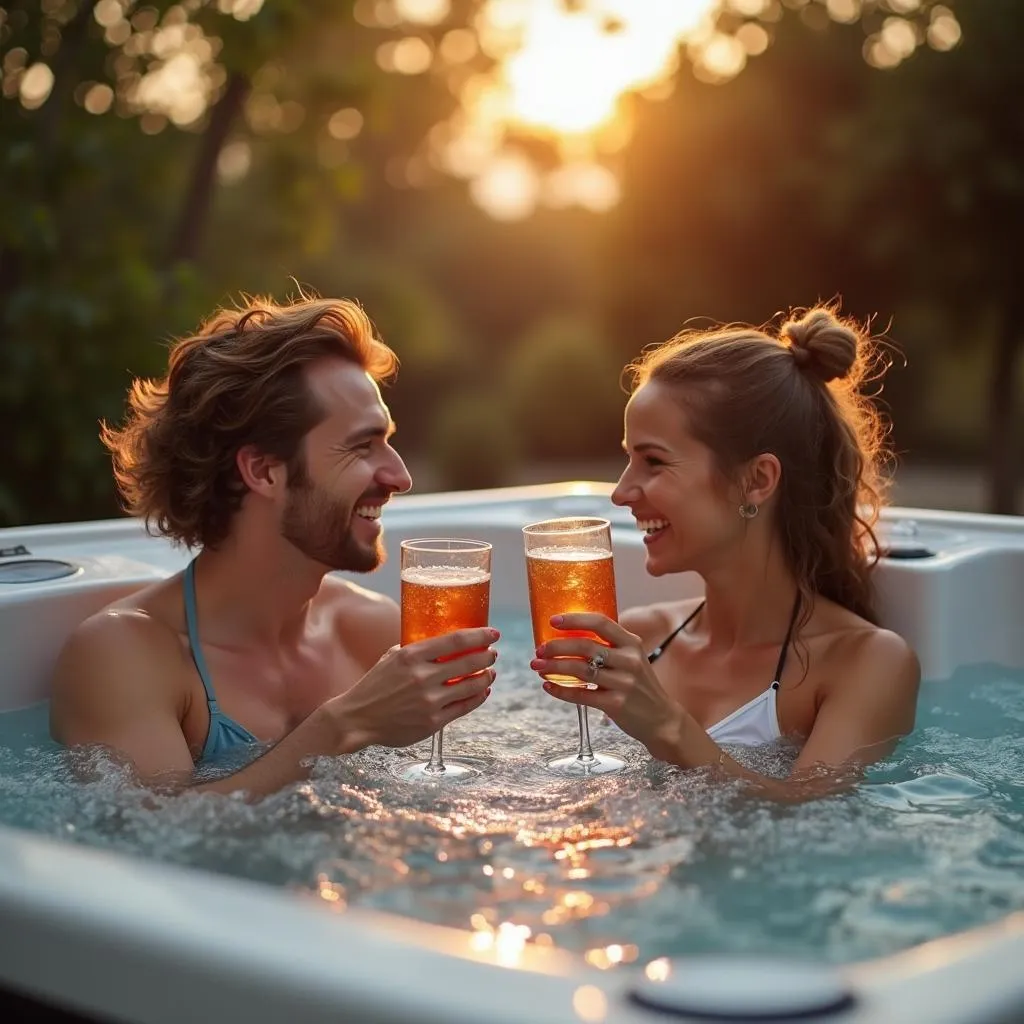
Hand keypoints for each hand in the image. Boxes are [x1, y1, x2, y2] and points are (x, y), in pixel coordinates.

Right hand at [328, 626, 498, 749]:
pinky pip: (464, 707)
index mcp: (411, 656)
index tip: (493, 633)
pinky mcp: (432, 722)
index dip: (479, 636)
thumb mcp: (392, 657)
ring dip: (486, 677)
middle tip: (493, 653)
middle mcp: (422, 677)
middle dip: (487, 656)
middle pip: (468, 662)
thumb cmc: (375, 684)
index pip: (455, 641)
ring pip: (471, 686)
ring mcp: (429, 701)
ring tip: (490, 671)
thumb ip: (416, 648)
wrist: (357, 718)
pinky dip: (478, 696)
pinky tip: (482, 690)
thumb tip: (443, 641)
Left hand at [530, 614, 685, 759]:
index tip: (553, 621)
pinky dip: (561, 691)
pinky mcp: (616, 704)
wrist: (662, 719)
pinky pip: (582, 695)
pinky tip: (548, 686)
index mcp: (631, 643)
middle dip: (556, 647)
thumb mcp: (633, 659)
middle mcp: (629, 660)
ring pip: (581, 670)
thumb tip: (571, 634)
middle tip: (539, 649)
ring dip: (554, 667)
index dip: (574, 620)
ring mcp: (624, 683)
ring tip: (537, 666)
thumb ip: (610, 646)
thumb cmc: (640, 685)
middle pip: (585, 647)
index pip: (600, 623)